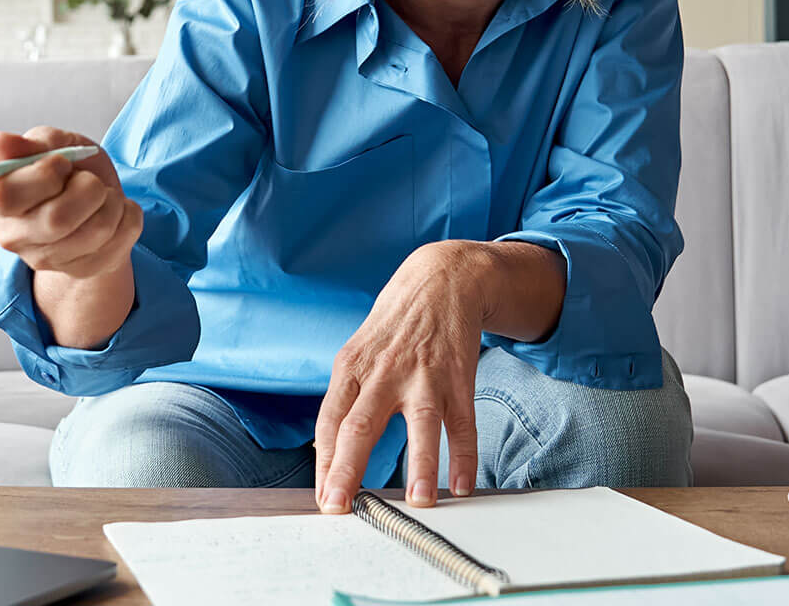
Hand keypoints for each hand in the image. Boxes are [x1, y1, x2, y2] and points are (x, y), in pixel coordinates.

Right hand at [0, 126, 141, 280]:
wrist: (96, 201)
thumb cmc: (69, 170)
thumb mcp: (53, 143)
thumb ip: (30, 143)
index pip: (5, 195)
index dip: (42, 174)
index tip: (60, 163)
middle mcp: (12, 236)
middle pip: (57, 219)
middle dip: (88, 187)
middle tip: (88, 180)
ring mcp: (46, 260)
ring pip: (97, 229)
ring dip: (112, 200)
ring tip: (103, 194)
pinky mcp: (82, 270)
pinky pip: (122, 237)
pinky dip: (129, 214)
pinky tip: (114, 212)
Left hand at [314, 241, 491, 512]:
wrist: (440, 281)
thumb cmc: (392, 328)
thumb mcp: (357, 354)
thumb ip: (345, 401)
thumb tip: (327, 455)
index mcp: (351, 368)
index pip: (329, 422)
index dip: (324, 462)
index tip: (324, 498)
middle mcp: (384, 373)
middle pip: (360, 424)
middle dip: (348, 468)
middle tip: (340, 505)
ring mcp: (423, 376)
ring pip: (420, 424)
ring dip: (421, 466)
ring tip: (419, 501)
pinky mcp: (458, 379)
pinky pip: (462, 423)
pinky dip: (464, 456)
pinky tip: (463, 484)